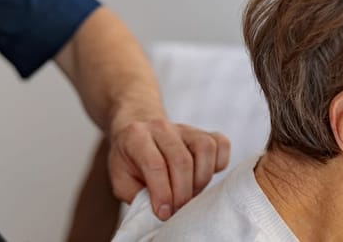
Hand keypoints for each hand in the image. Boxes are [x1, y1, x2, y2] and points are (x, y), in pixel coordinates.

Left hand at [107, 120, 229, 219]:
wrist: (137, 132)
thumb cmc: (129, 161)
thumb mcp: (121, 180)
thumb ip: (137, 196)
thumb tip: (163, 211)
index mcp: (136, 137)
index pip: (155, 164)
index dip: (162, 193)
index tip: (164, 213)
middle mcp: (162, 128)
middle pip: (182, 160)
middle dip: (182, 193)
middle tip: (177, 209)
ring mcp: (185, 128)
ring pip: (205, 149)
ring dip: (201, 179)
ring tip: (190, 192)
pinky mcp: (203, 132)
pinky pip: (221, 144)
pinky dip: (218, 163)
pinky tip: (204, 175)